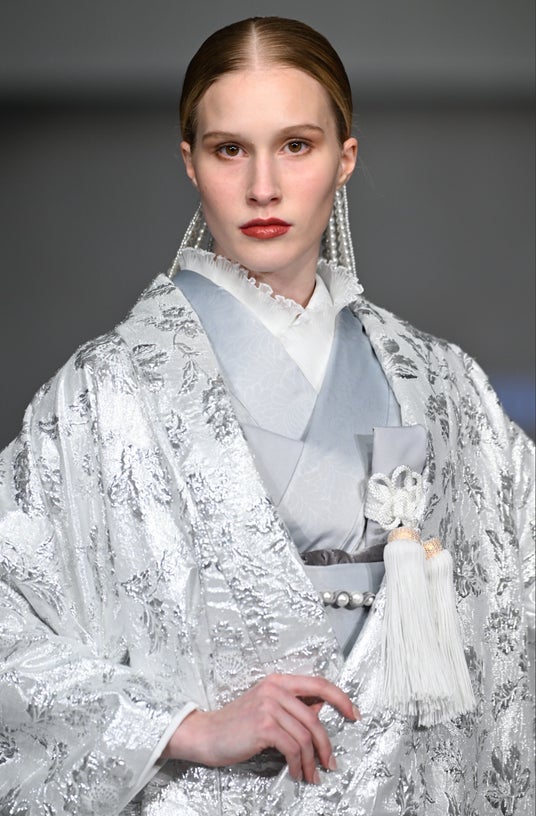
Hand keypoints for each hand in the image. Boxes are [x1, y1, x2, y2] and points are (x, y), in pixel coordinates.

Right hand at [161, 673, 358, 783]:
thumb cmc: (236, 724)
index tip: (353, 714)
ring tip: (312, 774)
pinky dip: (300, 764)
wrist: (207, 734)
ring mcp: (269, 705)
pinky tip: (297, 772)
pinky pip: (293, 747)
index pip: (319, 684)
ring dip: (313, 761)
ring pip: (306, 736)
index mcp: (278, 681)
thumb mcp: (265, 706)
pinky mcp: (264, 726)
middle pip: (315, 717)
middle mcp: (275, 688)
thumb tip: (321, 709)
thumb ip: (291, 705)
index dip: (341, 699)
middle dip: (327, 744)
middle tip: (331, 762)